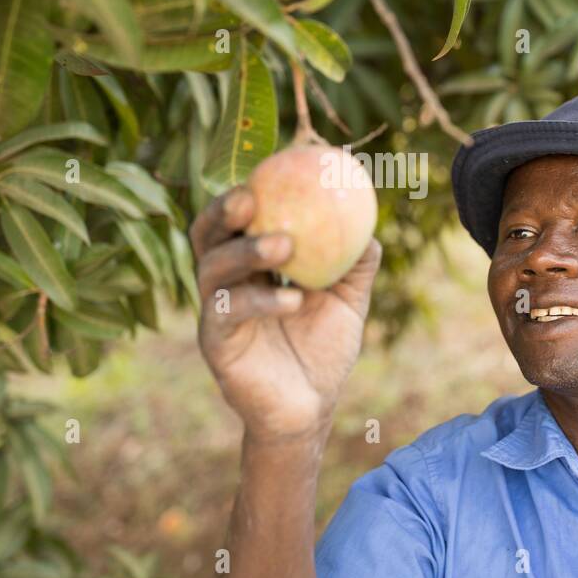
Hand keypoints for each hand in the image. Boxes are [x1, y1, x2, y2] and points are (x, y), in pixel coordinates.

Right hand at [190, 185, 381, 442]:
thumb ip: (355, 264)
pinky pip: (230, 314)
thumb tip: (371, 222)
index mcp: (248, 265)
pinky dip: (263, 301)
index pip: (236, 218)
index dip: (246, 189)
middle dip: (222, 210)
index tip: (274, 168)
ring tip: (284, 244)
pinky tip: (295, 299)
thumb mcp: (346, 301)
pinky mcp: (215, 344)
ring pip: (212, 269)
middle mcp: (223, 282)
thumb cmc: (322, 350)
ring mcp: (213, 312)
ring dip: (246, 251)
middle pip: (206, 234)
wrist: (308, 410)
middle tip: (252, 195)